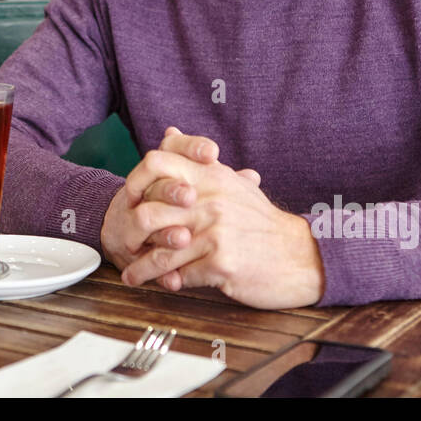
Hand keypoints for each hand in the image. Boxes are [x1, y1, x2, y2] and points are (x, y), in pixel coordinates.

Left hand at [118, 128, 325, 308]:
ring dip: (143, 268)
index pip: (157, 163)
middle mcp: (210, 201)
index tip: (129, 202)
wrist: (299, 256)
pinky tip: (163, 286)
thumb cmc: (261, 223)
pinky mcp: (221, 263)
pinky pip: (182, 276)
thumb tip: (168, 133)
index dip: (136, 182)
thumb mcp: (232, 184)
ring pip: (162, 252)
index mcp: (211, 177)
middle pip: (150, 213)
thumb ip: (197, 161)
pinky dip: (170, 283)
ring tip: (132, 275)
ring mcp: (215, 233)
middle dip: (131, 234)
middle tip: (122, 246)